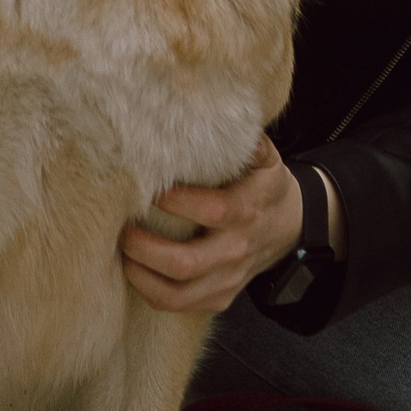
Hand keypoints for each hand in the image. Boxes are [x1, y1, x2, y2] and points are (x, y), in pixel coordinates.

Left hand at [122, 144, 326, 318]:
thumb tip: (214, 105)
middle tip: (120, 226)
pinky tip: (131, 268)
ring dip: (141, 273)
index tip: (146, 184)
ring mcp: (228, 279)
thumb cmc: (262, 184)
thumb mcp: (263, 157)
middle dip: (145, 246)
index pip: (211, 210)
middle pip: (187, 262)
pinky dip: (149, 290)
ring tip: (120, 248)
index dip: (176, 200)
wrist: (290, 228)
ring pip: (179, 292)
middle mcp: (237, 248)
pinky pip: (178, 305)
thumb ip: (241, 138)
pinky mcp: (219, 298)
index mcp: (248, 209)